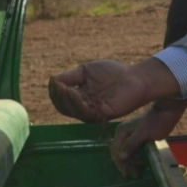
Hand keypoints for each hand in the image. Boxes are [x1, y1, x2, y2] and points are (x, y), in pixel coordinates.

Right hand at [48, 58, 178, 122]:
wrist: (135, 77)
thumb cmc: (112, 73)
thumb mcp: (86, 71)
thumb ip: (70, 77)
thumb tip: (52, 80)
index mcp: (80, 97)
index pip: (61, 99)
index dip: (54, 92)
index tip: (53, 81)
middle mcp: (84, 107)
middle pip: (64, 108)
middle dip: (58, 97)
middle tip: (58, 86)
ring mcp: (93, 112)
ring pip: (73, 112)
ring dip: (66, 100)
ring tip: (66, 89)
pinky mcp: (102, 114)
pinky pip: (86, 113)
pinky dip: (78, 104)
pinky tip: (75, 93)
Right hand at [111, 102, 186, 176]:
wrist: (166, 113)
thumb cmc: (155, 123)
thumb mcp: (143, 133)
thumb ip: (131, 144)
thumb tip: (121, 156)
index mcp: (121, 132)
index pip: (115, 151)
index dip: (120, 163)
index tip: (127, 173)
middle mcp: (122, 134)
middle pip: (119, 153)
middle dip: (125, 165)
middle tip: (134, 175)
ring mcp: (129, 137)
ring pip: (126, 154)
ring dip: (131, 164)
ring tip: (138, 172)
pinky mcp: (137, 140)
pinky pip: (133, 152)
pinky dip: (135, 159)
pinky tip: (141, 164)